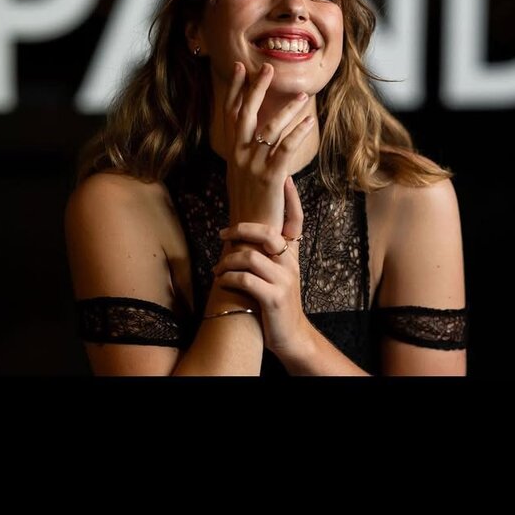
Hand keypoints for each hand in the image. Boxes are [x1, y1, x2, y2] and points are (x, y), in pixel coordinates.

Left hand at [214, 179, 309, 358]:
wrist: (291, 336)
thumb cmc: (277, 301)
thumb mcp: (279, 274)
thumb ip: (269, 254)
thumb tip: (247, 233)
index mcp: (292, 255)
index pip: (296, 221)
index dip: (292, 199)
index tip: (286, 178)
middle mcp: (290, 263)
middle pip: (267, 232)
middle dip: (241, 229)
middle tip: (223, 234)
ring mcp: (284, 280)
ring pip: (250, 256)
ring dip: (228, 260)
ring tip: (218, 268)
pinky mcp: (274, 297)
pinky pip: (246, 280)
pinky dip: (229, 278)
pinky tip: (223, 281)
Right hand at [222, 61, 314, 229]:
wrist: (251, 236)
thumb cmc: (252, 206)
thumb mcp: (244, 176)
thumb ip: (249, 155)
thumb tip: (261, 136)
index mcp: (233, 154)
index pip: (230, 114)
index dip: (234, 90)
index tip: (239, 68)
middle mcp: (239, 157)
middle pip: (244, 114)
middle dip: (255, 88)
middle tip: (266, 68)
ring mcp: (253, 167)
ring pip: (269, 129)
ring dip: (287, 109)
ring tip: (303, 95)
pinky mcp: (270, 178)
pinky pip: (285, 149)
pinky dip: (299, 133)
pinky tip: (311, 122)